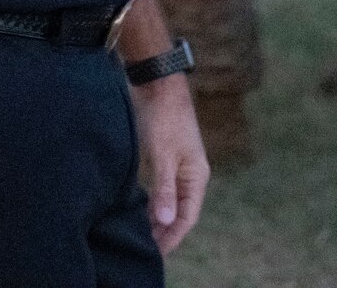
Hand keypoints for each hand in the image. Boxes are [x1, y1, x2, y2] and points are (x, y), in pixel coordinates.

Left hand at [132, 74, 208, 254]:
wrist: (158, 83)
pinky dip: (153, 203)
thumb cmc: (164, 118)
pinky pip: (163, 189)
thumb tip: (164, 221)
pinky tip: (140, 211)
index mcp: (196, 176)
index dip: (172, 237)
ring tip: (140, 236)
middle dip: (164, 232)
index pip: (186, 218)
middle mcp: (191, 175)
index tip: (155, 253)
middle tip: (144, 249)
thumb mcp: (163, 155)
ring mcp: (179, 166)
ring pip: (170, 201)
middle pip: (180, 212)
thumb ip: (164, 188)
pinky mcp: (166, 158)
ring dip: (158, 219)